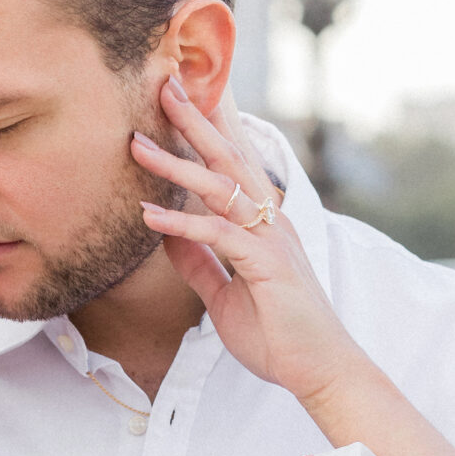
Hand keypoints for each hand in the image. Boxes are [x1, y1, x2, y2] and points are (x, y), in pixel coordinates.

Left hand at [132, 78, 365, 409]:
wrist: (318, 370)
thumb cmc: (278, 334)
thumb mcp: (224, 294)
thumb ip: (198, 262)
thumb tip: (166, 232)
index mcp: (262, 225)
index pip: (230, 168)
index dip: (204, 133)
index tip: (175, 102)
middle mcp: (270, 222)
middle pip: (228, 160)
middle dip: (194, 121)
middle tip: (163, 85)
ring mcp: (271, 240)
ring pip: (221, 188)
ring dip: (176, 165)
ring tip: (136, 144)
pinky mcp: (267, 265)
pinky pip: (220, 235)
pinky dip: (182, 223)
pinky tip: (150, 216)